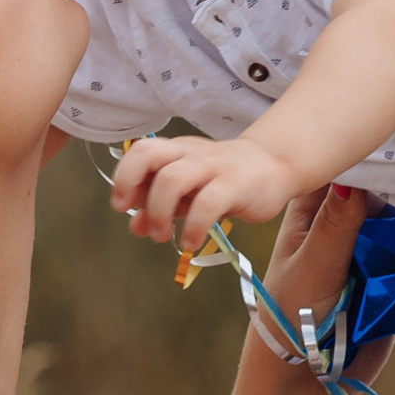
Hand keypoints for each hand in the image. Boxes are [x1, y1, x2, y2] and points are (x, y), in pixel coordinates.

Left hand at [114, 134, 301, 250]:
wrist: (274, 166)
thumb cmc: (224, 179)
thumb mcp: (188, 192)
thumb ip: (161, 205)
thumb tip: (135, 226)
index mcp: (176, 152)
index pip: (140, 151)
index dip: (124, 176)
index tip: (121, 205)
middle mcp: (189, 154)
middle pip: (149, 154)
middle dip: (131, 186)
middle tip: (137, 220)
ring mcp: (213, 166)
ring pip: (173, 178)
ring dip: (160, 213)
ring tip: (163, 237)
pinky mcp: (235, 184)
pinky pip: (207, 203)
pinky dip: (193, 226)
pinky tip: (190, 242)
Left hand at [257, 186, 394, 385]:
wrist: (308, 382)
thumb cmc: (291, 319)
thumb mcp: (312, 267)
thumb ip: (336, 225)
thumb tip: (355, 180)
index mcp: (313, 212)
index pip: (342, 167)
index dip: (366, 149)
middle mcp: (345, 224)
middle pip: (382, 189)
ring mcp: (373, 249)